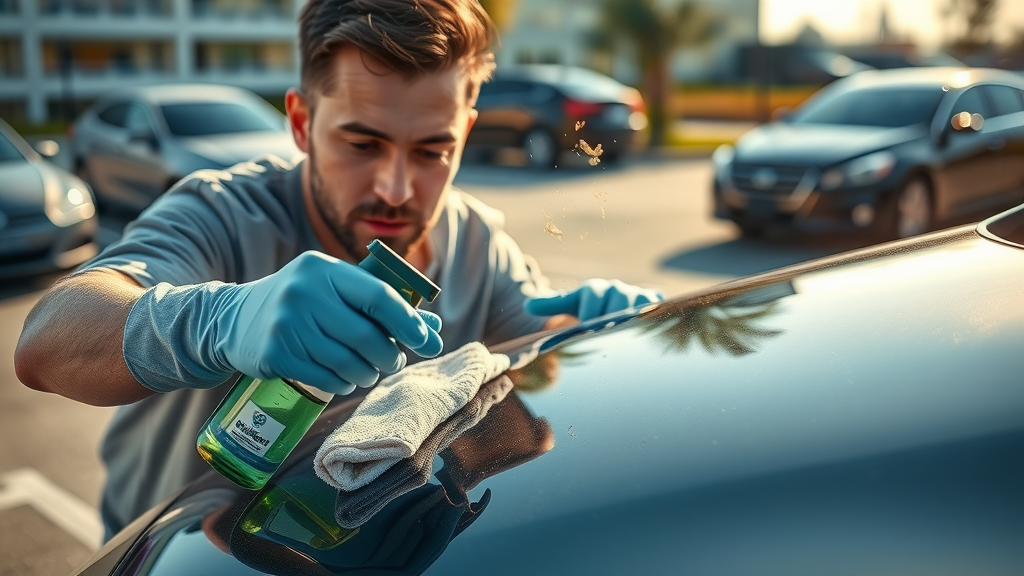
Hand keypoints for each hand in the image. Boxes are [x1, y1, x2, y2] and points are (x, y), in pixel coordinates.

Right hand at [211, 251, 442, 394]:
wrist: (232, 318)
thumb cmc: (301, 303)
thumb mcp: (334, 290)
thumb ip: (381, 304)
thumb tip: (432, 329)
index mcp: (324, 269)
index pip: (379, 296)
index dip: (409, 322)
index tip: (428, 342)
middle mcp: (303, 293)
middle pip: (366, 336)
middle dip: (389, 356)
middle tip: (393, 361)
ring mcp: (286, 324)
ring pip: (348, 363)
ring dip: (367, 374)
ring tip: (368, 371)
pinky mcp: (275, 355)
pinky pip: (326, 379)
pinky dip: (343, 385)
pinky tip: (344, 380)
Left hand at [524, 278, 663, 321]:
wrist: (624, 305)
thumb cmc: (593, 309)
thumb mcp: (574, 305)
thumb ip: (553, 304)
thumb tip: (527, 305)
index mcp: (594, 289)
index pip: (591, 295)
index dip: (589, 312)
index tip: (586, 327)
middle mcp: (616, 289)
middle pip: (615, 299)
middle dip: (611, 316)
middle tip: (606, 333)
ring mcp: (637, 294)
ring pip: (635, 306)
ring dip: (630, 320)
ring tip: (625, 336)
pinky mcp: (655, 302)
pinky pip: (655, 308)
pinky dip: (651, 318)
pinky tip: (645, 333)